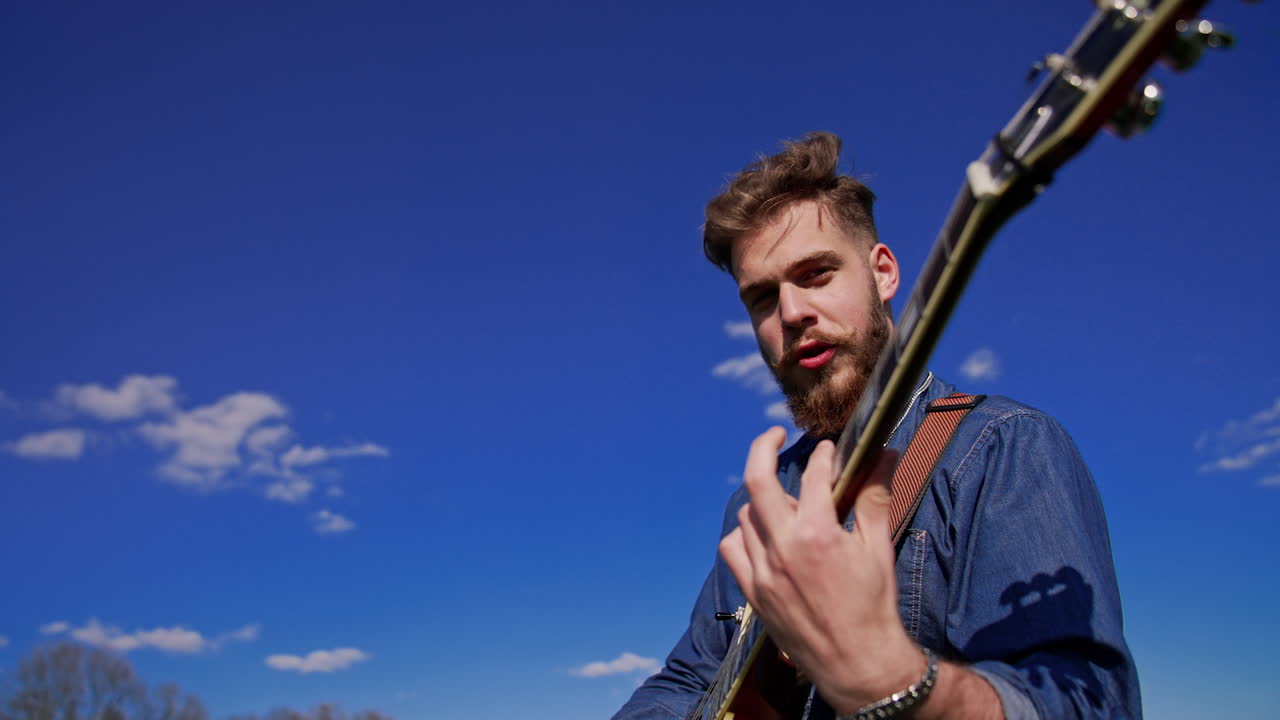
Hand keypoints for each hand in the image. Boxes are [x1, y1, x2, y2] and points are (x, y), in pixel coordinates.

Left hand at [718, 427, 920, 713]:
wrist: (858, 662)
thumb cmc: (873, 605)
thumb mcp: (878, 547)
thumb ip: (874, 496)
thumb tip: (884, 454)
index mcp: (818, 534)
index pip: (813, 475)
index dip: (823, 455)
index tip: (828, 449)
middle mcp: (783, 548)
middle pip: (757, 480)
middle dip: (764, 448)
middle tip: (775, 435)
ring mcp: (762, 571)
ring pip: (746, 515)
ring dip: (763, 501)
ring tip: (787, 504)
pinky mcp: (752, 592)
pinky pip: (733, 549)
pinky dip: (744, 535)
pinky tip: (763, 535)